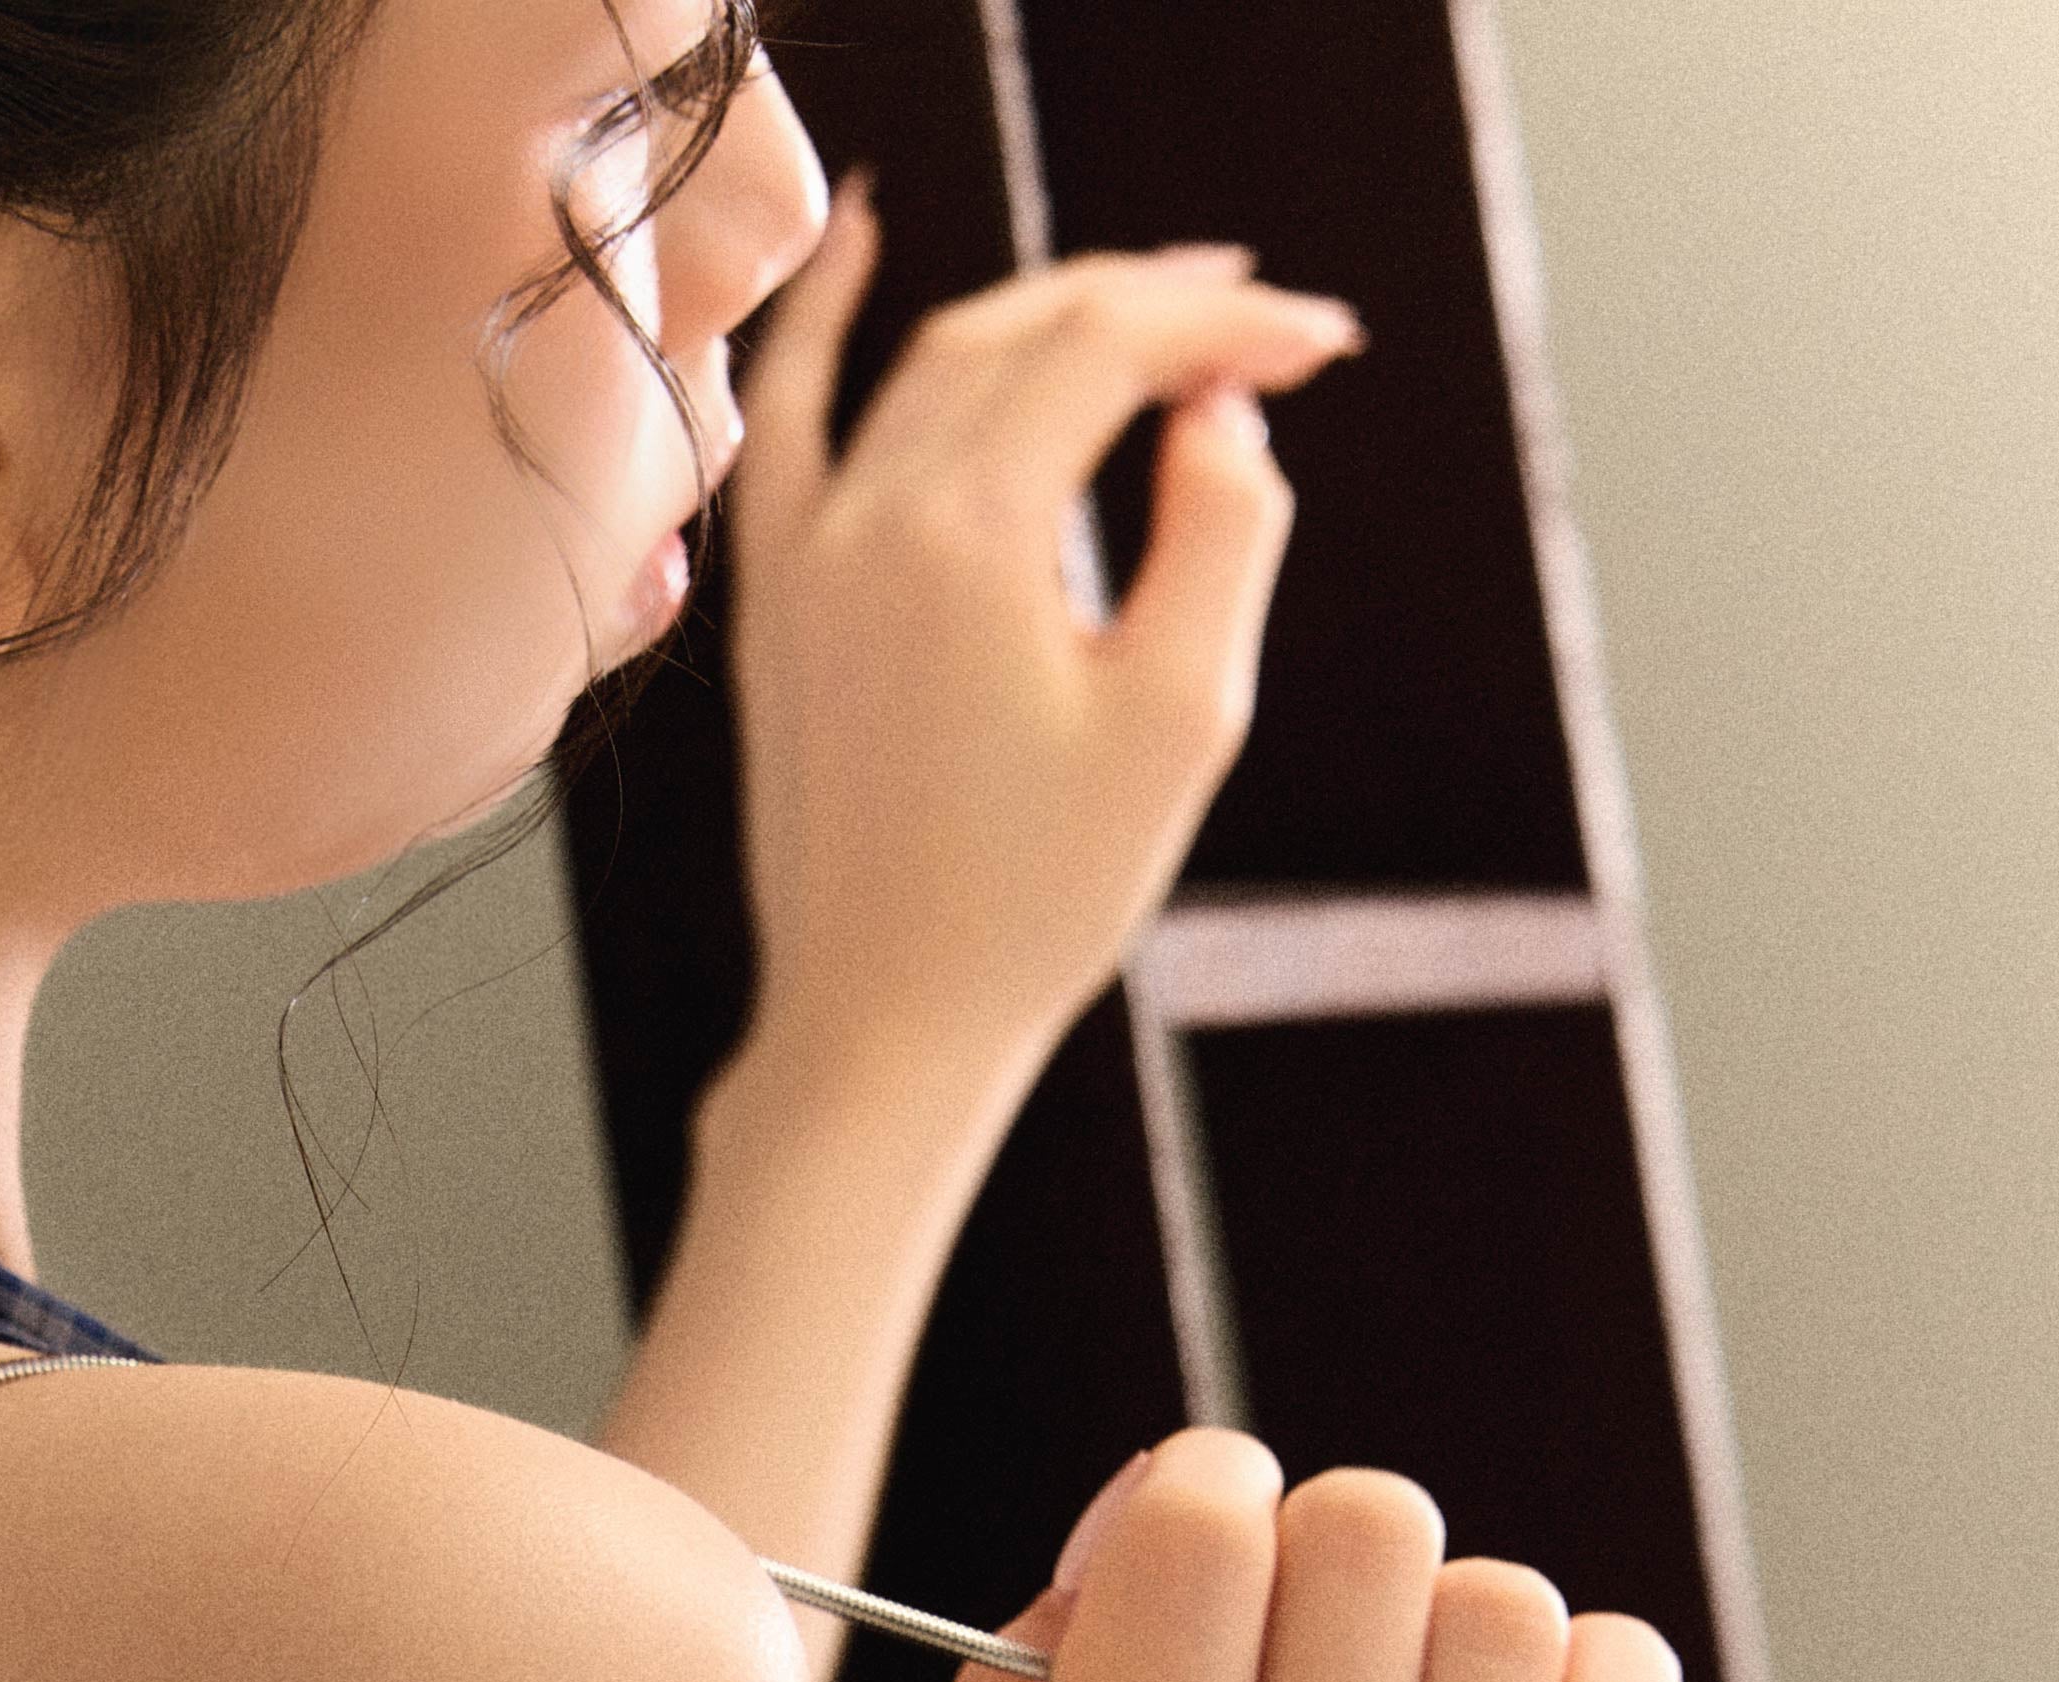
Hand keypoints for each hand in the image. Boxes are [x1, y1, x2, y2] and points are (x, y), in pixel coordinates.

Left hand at [721, 202, 1360, 1122]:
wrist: (883, 1028)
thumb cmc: (1036, 901)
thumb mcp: (1180, 716)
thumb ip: (1221, 531)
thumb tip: (1217, 411)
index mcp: (969, 534)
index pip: (1111, 347)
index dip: (1228, 321)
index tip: (1321, 346)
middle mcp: (867, 517)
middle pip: (1023, 332)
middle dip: (1153, 304)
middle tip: (1259, 316)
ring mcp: (805, 557)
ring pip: (928, 364)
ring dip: (1046, 315)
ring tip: (1150, 310)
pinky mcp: (776, 607)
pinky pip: (790, 419)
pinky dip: (828, 321)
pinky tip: (865, 237)